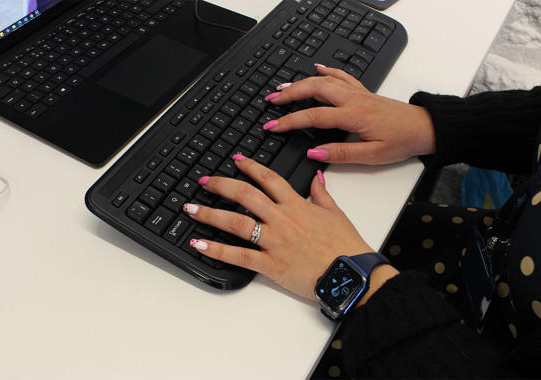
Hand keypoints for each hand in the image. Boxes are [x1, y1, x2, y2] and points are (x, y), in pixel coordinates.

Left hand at [183, 155, 397, 300]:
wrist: (350, 273)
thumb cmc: (345, 245)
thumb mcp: (336, 213)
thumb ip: (322, 193)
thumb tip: (316, 176)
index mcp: (297, 205)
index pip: (269, 179)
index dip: (250, 167)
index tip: (236, 160)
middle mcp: (282, 219)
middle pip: (245, 195)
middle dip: (221, 185)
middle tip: (204, 181)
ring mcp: (274, 241)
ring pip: (236, 223)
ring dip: (210, 214)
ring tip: (190, 208)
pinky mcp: (270, 264)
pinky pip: (238, 256)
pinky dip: (216, 249)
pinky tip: (199, 244)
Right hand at [264, 66, 435, 164]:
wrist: (424, 128)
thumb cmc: (402, 141)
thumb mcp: (372, 155)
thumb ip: (341, 154)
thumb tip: (314, 153)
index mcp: (353, 116)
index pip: (313, 117)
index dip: (289, 122)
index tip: (272, 127)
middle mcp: (353, 100)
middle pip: (314, 90)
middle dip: (289, 95)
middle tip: (271, 101)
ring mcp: (358, 93)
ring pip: (324, 81)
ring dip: (301, 82)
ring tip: (283, 88)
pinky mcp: (364, 92)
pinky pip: (342, 76)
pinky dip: (327, 71)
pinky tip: (318, 69)